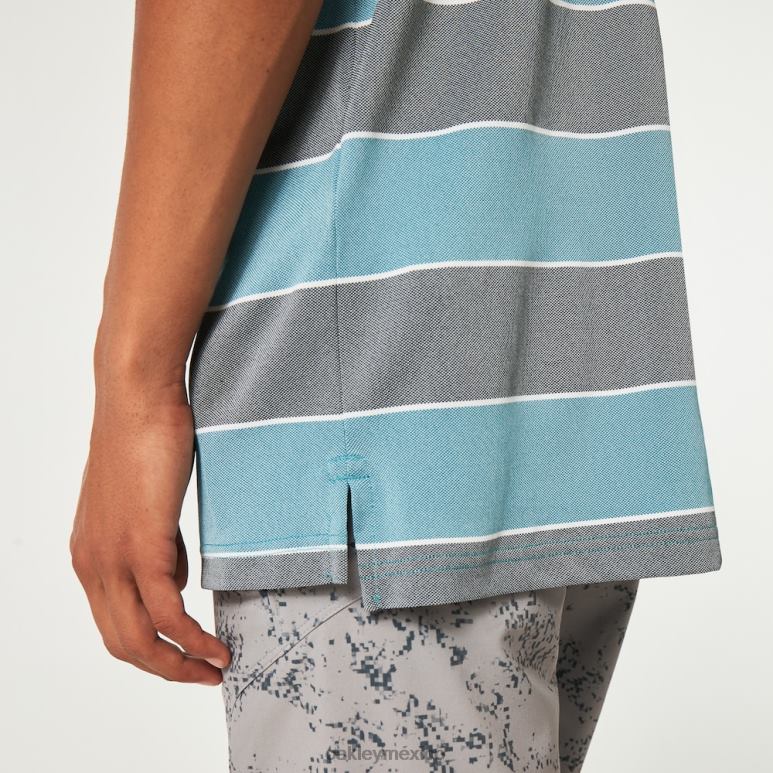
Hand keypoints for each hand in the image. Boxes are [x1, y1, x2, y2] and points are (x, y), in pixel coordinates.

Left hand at [70, 379, 229, 683]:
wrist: (137, 398)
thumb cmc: (145, 438)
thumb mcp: (145, 504)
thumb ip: (156, 546)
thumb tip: (174, 578)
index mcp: (89, 556)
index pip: (114, 624)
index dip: (151, 650)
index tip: (187, 655)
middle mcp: (92, 565)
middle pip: (122, 644)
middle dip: (166, 669)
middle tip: (204, 674)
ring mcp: (113, 557)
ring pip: (139, 638)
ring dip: (180, 663)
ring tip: (215, 666)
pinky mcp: (142, 544)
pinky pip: (166, 612)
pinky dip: (192, 639)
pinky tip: (214, 645)